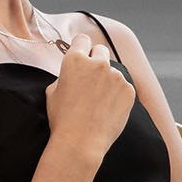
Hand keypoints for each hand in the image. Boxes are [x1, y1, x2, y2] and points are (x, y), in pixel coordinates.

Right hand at [44, 39, 133, 162]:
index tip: (82, 53)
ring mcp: (116, 76)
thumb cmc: (62, 118)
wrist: (81, 142)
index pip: (82, 40)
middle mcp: (97, 63)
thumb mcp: (52, 91)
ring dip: (107, 80)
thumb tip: (73, 72)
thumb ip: (64, 75)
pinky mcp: (129, 90)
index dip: (80, 47)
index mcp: (75, 60)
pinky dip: (117, 94)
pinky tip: (107, 108)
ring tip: (98, 101)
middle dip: (96, 60)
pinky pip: (123, 86)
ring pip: (112, 71)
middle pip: (100, 50)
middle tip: (90, 78)